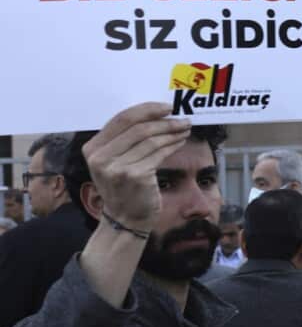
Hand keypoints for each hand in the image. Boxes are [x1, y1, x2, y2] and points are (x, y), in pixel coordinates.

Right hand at [81, 103, 191, 232]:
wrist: (125, 218)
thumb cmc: (123, 187)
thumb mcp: (112, 162)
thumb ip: (124, 140)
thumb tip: (154, 115)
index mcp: (92, 148)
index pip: (121, 119)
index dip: (147, 110)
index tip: (166, 107)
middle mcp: (101, 157)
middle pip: (138, 127)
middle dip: (164, 121)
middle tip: (182, 119)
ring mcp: (118, 167)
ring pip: (151, 140)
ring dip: (172, 132)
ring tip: (184, 129)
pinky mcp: (136, 176)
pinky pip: (159, 153)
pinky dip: (172, 145)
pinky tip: (180, 142)